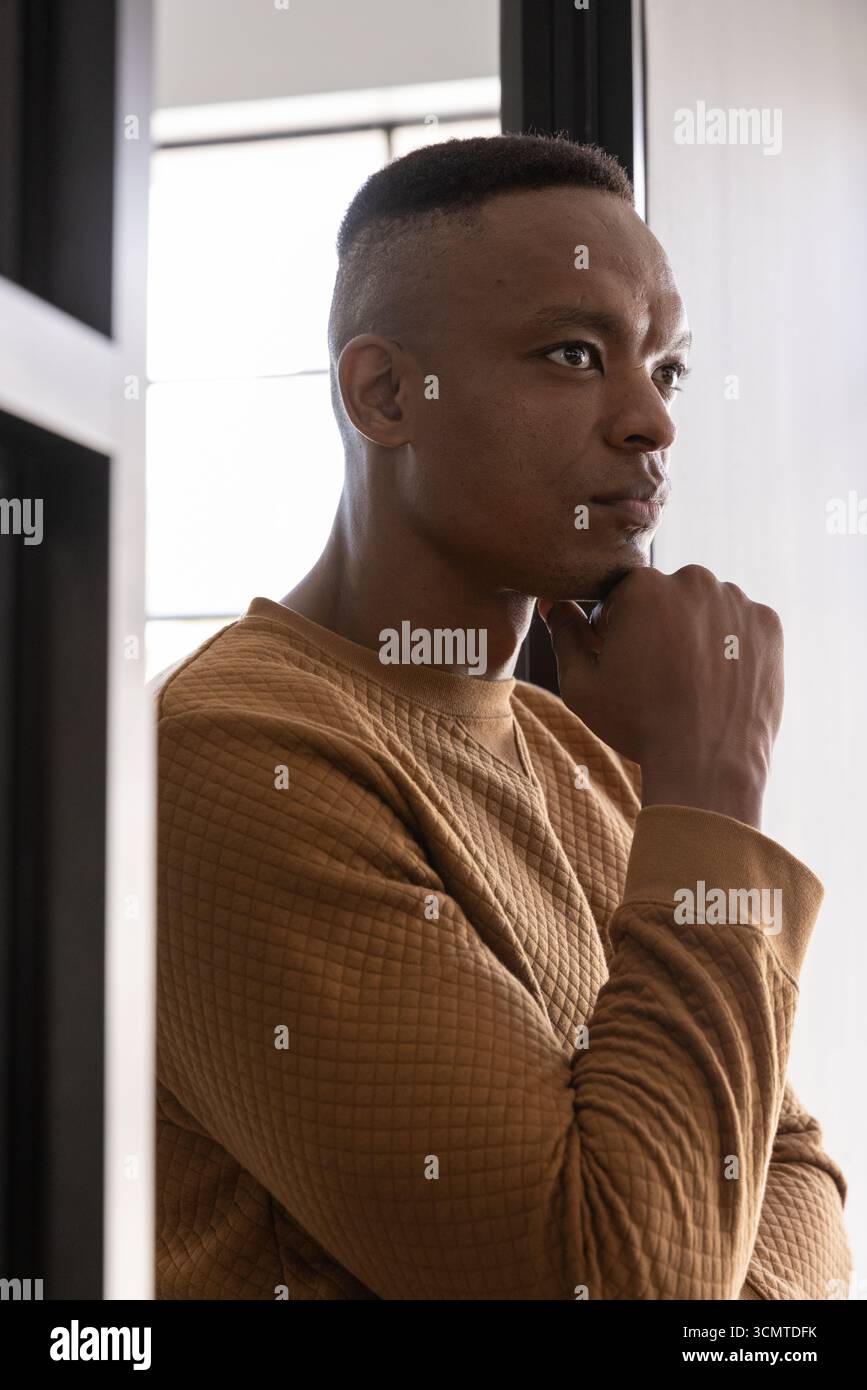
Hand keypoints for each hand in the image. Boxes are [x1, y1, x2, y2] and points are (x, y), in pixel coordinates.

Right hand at [538, 565, 784, 829]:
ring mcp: (737, 601)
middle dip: (660, 625)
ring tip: (692, 680)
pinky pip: (742, 624)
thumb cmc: (637, 726)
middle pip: (668, 596)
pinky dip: (732, 645)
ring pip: (707, 607)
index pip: (623, 596)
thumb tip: (553, 602)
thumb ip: (564, 634)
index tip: (626, 664)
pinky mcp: (769, 624)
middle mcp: (694, 580)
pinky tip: (719, 680)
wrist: (707, 765)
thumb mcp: (582, 685)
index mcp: (643, 586)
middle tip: (660, 675)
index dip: (617, 631)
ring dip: (697, 631)